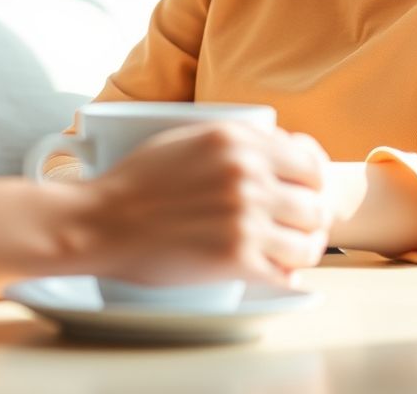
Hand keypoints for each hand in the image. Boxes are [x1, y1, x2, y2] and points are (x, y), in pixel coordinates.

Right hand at [76, 122, 331, 288]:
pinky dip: (284, 278)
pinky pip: (284, 275)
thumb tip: (280, 148)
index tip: (306, 193)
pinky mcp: (234, 258)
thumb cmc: (137, 182)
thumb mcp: (188, 138)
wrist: (101, 221)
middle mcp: (247, 175)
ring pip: (308, 243)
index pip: (310, 163)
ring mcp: (244, 218)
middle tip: (299, 230)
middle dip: (311, 221)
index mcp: (237, 140)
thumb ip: (235, 141)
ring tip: (289, 254)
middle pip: (315, 204)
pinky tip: (275, 274)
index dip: (313, 183)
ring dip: (302, 251)